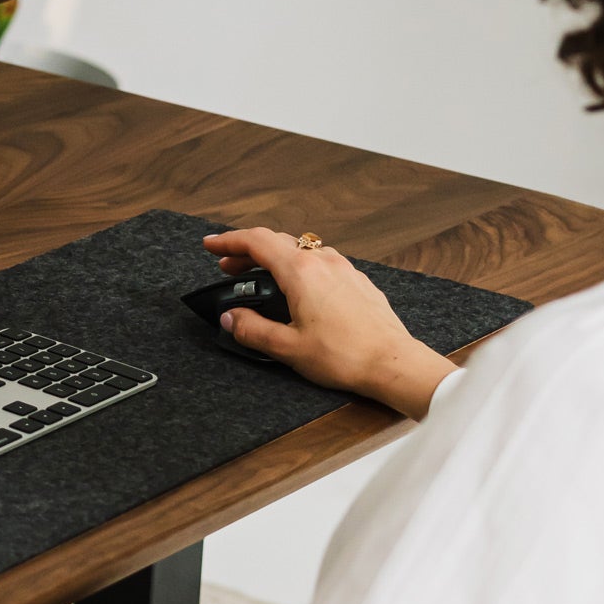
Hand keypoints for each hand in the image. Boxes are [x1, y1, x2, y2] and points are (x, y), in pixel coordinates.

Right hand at [201, 228, 456, 420]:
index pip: (256, 242)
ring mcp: (343, 268)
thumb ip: (252, 329)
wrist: (393, 363)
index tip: (211, 245)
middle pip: (276, 242)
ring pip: (300, 251)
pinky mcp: (357, 281)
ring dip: (274, 259)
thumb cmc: (346, 356)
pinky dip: (298, 268)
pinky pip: (320, 263)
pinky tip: (297, 289)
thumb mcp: (287, 347)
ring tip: (260, 279)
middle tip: (228, 267)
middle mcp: (323, 261)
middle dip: (247, 252)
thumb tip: (231, 318)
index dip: (228, 241)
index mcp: (301, 271)